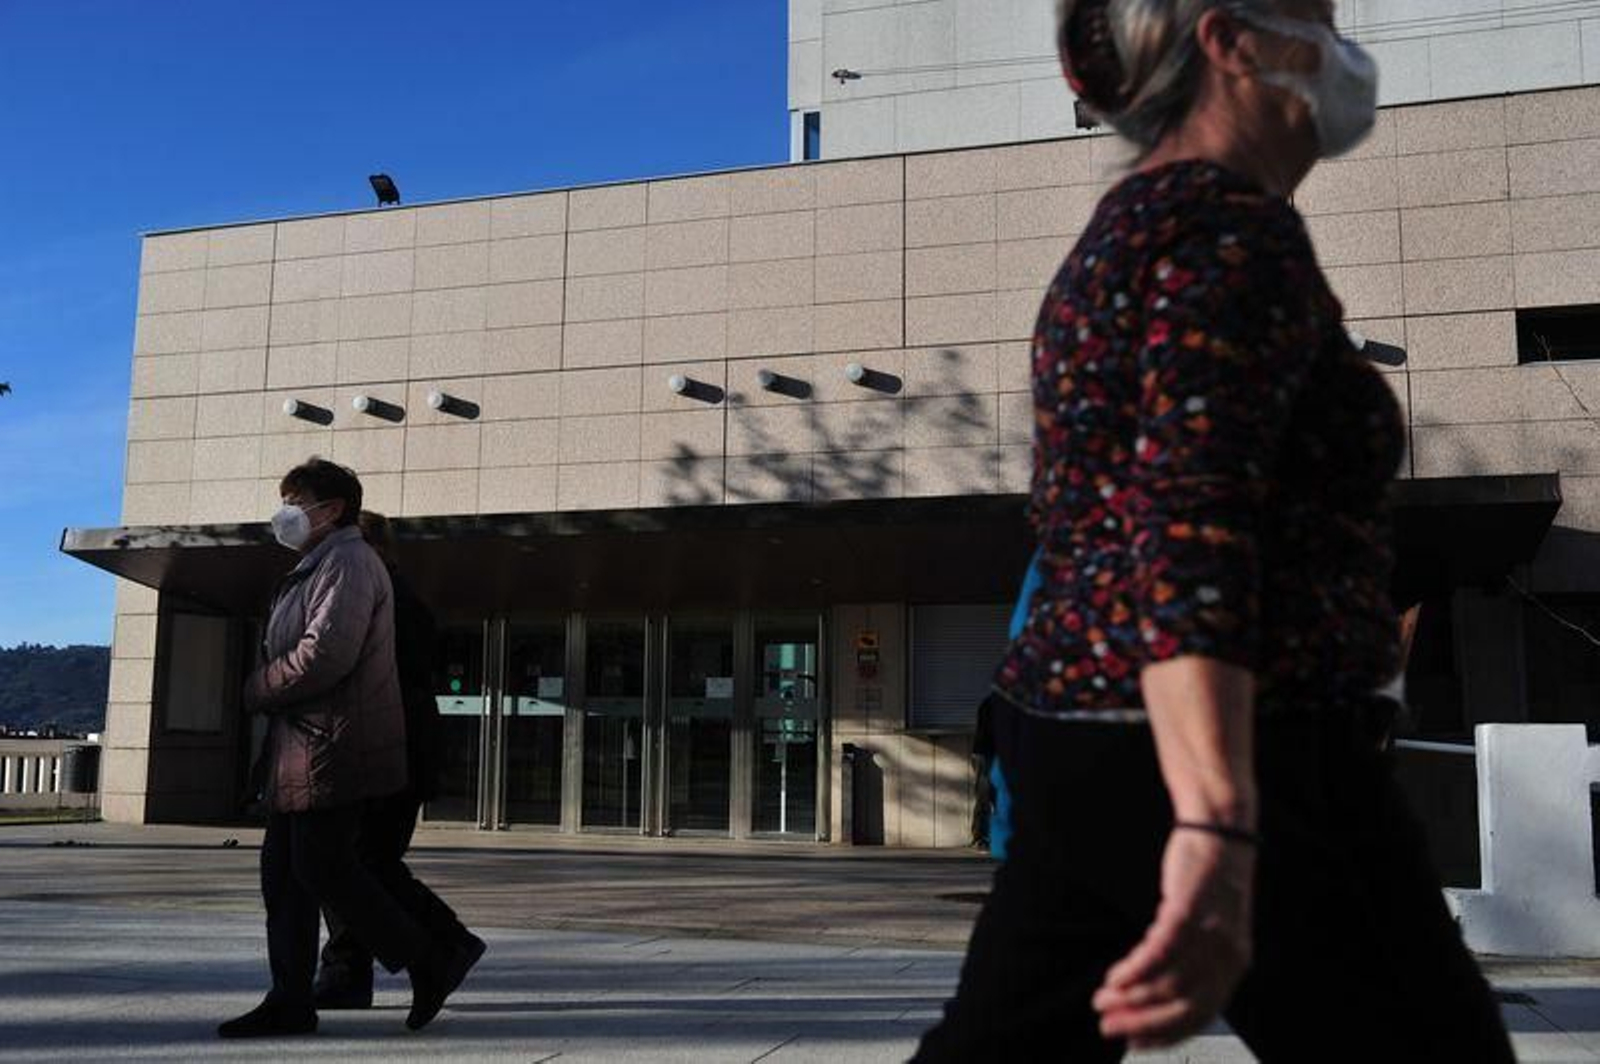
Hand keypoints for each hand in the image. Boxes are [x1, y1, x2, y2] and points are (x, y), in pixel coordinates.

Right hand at [1092, 827, 1254, 1049]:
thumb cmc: (1208, 879)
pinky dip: (1136, 969)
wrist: (1220, 827)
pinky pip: (1161, 950)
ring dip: (1131, 997)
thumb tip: (1157, 996)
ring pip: (1169, 982)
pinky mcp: (1191, 907)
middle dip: (1142, 1023)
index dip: (1162, 1035)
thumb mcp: (1210, 928)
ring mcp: (1211, 932)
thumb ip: (1193, 962)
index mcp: (1234, 966)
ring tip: (1103, 998)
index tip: (1131, 1042)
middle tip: (1108, 1027)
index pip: (1199, 1017)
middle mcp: (1228, 956)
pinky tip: (1116, 977)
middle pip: (1183, 1007)